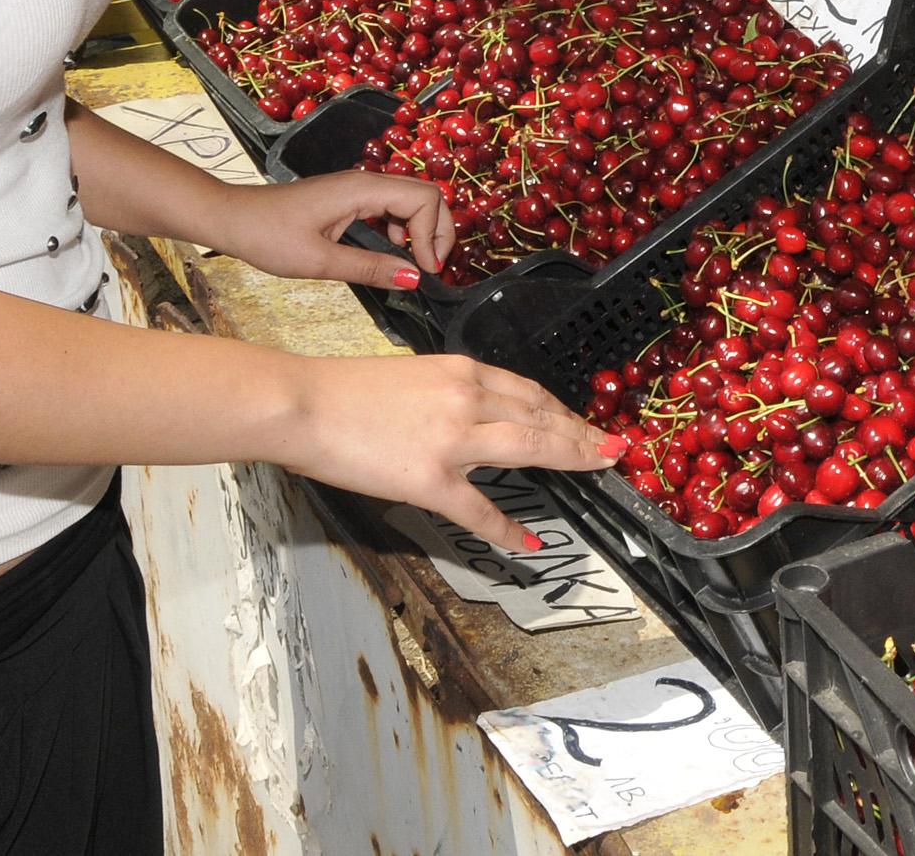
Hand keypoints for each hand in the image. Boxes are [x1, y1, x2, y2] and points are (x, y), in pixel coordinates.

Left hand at [215, 169, 450, 287]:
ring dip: (420, 229)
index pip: (424, 199)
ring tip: (414, 263)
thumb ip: (369, 268)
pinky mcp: (346, 198)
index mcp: (361, 190)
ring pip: (408, 199)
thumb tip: (414, 279)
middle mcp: (363, 182)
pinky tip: (389, 251)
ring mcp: (355, 188)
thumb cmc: (267, 236)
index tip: (426, 270)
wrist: (229, 218)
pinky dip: (400, 228)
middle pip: (424, 194)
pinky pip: (387, 206)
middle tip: (432, 266)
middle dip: (438, 229)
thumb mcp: (319, 261)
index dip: (434, 234)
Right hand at [288, 354, 617, 552]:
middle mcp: (466, 398)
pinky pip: (480, 510)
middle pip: (541, 416)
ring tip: (599, 470)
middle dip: (581, 434)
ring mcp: (452, 439)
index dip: (564, 410)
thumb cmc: (343, 390)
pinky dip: (508, 530)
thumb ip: (446, 393)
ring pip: (530, 448)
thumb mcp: (410, 375)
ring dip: (571, 458)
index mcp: (460, 371)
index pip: (527, 392)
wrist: (301, 404)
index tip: (586, 422)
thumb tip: (472, 413)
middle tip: (612, 448)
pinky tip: (528, 543)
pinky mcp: (430, 479)